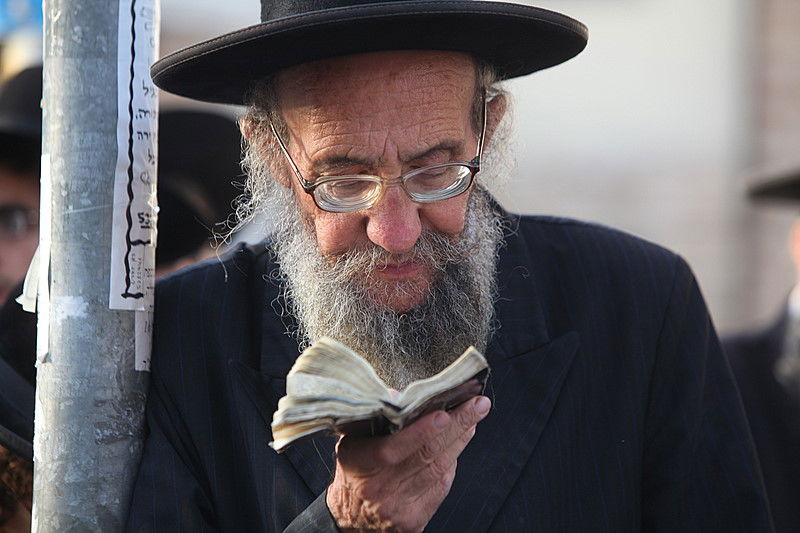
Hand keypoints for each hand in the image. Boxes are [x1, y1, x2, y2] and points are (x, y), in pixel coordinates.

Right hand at [326, 395, 490, 531]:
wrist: (352, 521)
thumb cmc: (355, 473)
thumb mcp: (352, 443)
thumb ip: (374, 421)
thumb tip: (398, 397)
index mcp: (359, 465)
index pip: (392, 448)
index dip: (420, 431)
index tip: (443, 413)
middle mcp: (378, 488)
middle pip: (425, 454)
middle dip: (456, 425)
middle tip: (477, 404)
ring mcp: (397, 507)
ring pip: (438, 468)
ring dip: (460, 440)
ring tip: (474, 417)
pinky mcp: (414, 519)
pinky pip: (440, 486)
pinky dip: (453, 461)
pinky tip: (460, 441)